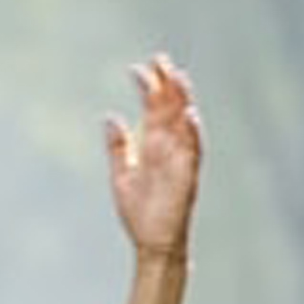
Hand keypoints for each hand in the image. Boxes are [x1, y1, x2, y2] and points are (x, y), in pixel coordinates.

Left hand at [105, 55, 201, 257]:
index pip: (153, 109)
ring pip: (184, 125)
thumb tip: (110, 117)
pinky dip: (193, 135)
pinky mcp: (186, 178)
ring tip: (179, 77)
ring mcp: (179, 162)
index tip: (137, 68)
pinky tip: (190, 116)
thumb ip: (118, 147)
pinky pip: (193, 153)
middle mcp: (169, 150)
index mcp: (153, 147)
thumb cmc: (140, 214)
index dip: (148, 88)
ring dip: (183, 102)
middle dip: (167, 85)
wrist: (152, 245)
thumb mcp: (121, 175)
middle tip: (160, 58)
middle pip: (170, 110)